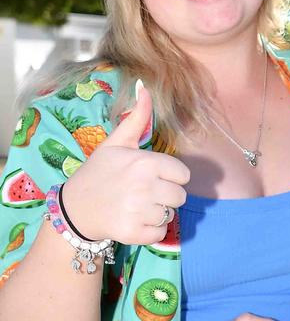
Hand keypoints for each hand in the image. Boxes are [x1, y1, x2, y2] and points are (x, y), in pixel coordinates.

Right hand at [62, 83, 189, 244]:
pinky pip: (161, 234)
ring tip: (136, 206)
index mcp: (146, 162)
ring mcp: (139, 211)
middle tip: (143, 194)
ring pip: (170, 215)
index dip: (170, 177)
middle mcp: (145, 186)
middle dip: (166, 196)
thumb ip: (136, 118)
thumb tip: (145, 87)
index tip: (152, 177)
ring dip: (157, 213)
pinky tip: (134, 220)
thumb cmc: (99, 172)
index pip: (183, 175)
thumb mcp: (116, 142)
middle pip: (180, 196)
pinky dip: (151, 231)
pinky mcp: (134, 232)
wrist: (75, 208)